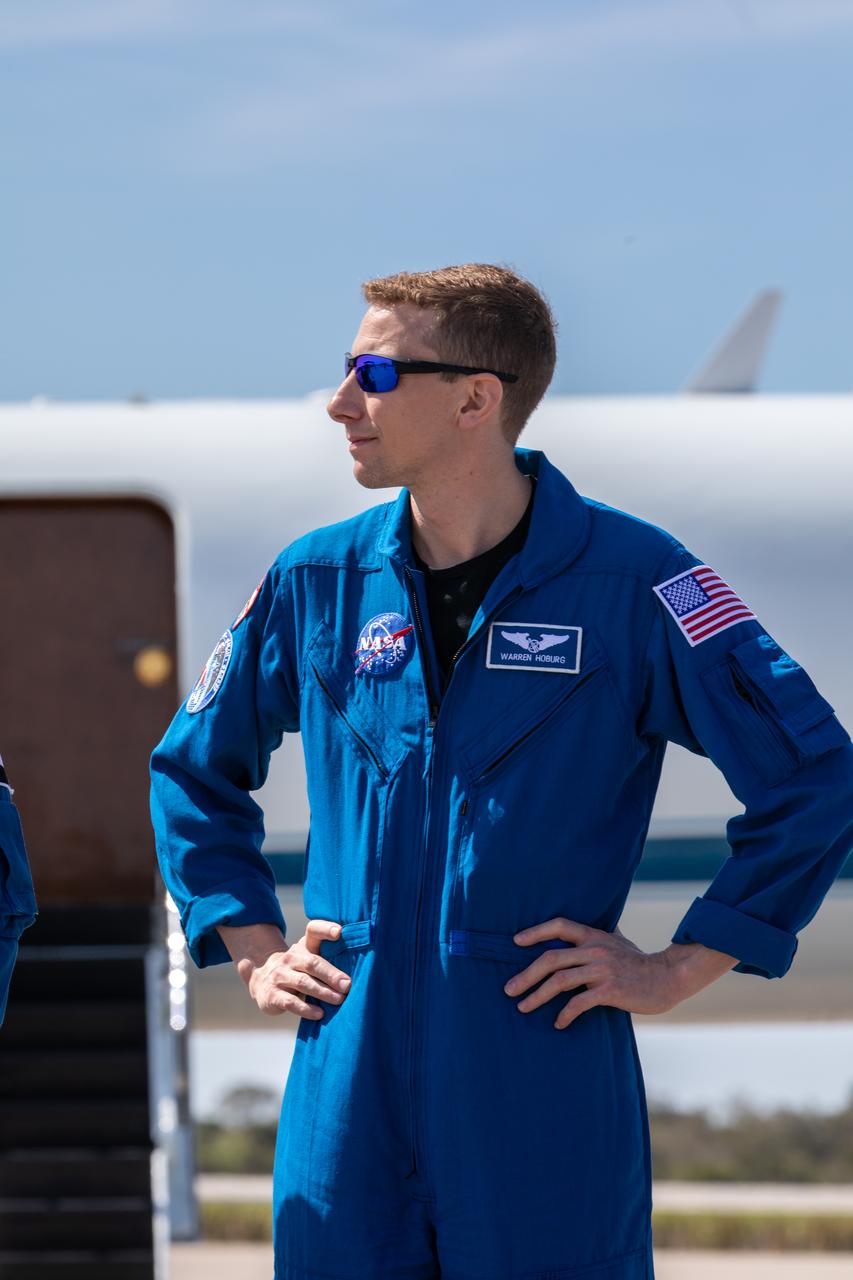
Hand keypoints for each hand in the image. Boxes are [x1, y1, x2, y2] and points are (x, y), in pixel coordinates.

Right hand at [238, 919, 351, 1019]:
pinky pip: (291, 1002)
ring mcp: (279, 975)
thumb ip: (327, 960)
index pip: (313, 930)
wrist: (260, 980)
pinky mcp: (273, 995)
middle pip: (312, 962)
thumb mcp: (307, 959)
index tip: (340, 932)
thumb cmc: (296, 970)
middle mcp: (290, 958)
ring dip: (323, 992)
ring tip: (339, 999)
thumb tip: (360, 972)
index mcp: (303, 946)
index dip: (325, 929)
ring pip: (304, 982)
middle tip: (348, 985)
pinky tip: (319, 1013)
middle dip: (331, 974)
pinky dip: (306, 1009)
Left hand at [504, 917, 734, 1029]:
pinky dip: (565, 1014)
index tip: (515, 942)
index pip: (559, 925)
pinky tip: (558, 1023)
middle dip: (526, 974)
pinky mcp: (610, 990)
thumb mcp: (618, 941)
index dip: (535, 932)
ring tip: (523, 1008)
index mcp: (594, 936)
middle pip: (551, 958)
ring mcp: (602, 969)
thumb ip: (599, 935)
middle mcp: (595, 949)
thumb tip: (587, 927)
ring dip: (537, 996)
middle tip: (509, 990)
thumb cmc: (640, 962)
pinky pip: (579, 1002)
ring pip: (559, 980)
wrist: (669, 977)